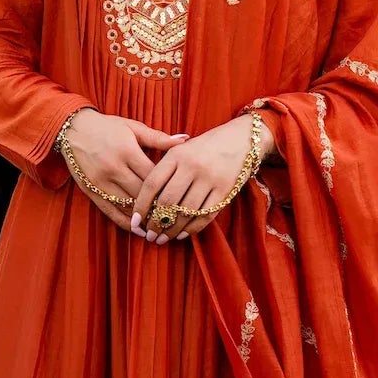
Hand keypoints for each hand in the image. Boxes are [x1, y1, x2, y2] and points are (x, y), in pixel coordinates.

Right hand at [60, 110, 188, 232]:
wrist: (73, 130)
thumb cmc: (108, 127)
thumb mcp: (134, 128)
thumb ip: (159, 138)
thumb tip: (185, 140)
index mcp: (127, 152)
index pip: (153, 178)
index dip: (168, 190)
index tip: (181, 198)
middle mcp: (114, 169)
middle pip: (142, 195)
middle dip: (159, 208)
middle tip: (175, 216)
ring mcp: (101, 183)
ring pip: (128, 207)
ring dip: (145, 218)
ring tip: (161, 226)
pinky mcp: (92, 192)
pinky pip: (111, 212)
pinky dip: (126, 223)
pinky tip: (138, 229)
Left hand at [130, 113, 274, 241]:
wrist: (242, 139)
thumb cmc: (203, 148)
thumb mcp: (180, 149)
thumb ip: (163, 170)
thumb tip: (144, 204)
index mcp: (176, 154)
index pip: (152, 183)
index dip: (141, 205)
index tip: (135, 221)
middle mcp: (192, 166)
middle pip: (167, 201)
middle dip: (155, 223)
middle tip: (149, 235)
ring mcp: (210, 178)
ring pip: (185, 211)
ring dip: (171, 230)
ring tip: (162, 239)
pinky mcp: (225, 190)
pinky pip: (205, 215)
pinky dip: (191, 229)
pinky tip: (181, 235)